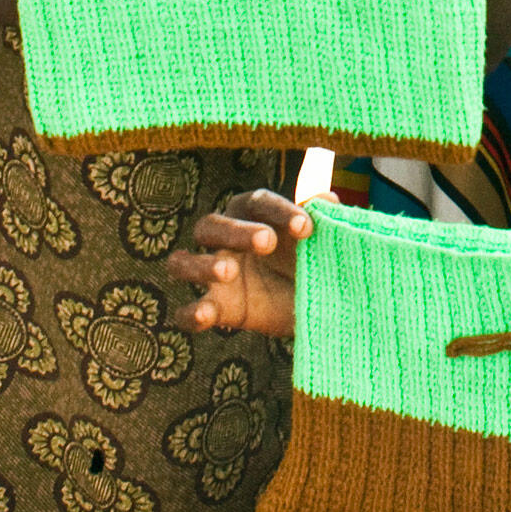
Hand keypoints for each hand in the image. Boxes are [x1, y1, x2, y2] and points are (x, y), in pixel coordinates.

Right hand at [170, 189, 310, 336]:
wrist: (314, 305)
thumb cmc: (310, 259)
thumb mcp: (318, 242)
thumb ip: (320, 219)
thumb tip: (328, 198)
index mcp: (252, 215)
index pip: (256, 203)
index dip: (279, 211)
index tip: (306, 227)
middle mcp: (226, 240)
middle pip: (211, 225)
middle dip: (237, 231)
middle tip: (268, 242)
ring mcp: (215, 276)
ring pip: (182, 262)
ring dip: (202, 265)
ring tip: (229, 271)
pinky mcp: (216, 309)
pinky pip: (185, 312)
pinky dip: (190, 313)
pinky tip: (206, 314)